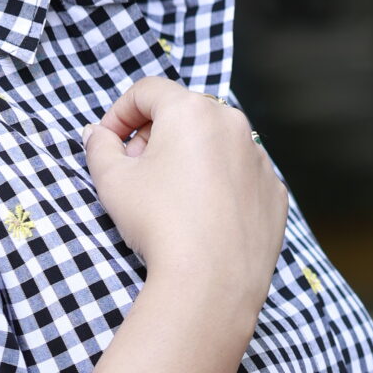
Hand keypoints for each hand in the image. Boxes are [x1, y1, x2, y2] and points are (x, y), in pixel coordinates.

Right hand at [83, 79, 287, 341]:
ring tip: (169, 199)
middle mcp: (233, 124)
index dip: (119, 113)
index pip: (147, 91)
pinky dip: (219, 187)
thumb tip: (98, 135)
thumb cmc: (159, 223)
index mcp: (192, 110)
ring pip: (216, 145)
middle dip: (155, 137)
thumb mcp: (112, 181)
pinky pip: (240, 177)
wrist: (212, 281)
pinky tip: (202, 218)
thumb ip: (99, 147)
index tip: (108, 143)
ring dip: (189, 160)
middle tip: (135, 173)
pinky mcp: (274, 192)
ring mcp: (259, 158)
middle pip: (184, 116)